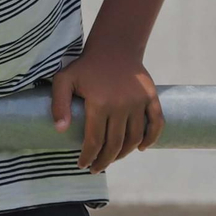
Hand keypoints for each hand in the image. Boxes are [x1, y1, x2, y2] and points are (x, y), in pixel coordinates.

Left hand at [50, 46, 164, 172]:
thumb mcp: (64, 80)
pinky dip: (151, 138)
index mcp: (99, 103)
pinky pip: (156, 123)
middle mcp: (121, 105)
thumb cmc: (85, 66)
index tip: (82, 165)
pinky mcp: (151, 97)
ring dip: (124, 153)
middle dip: (104, 160)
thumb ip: (58, 104)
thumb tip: (60, 130)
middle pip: (115, 144)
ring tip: (112, 159)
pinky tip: (140, 148)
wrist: (113, 48)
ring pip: (134, 137)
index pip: (94, 140)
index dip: (88, 156)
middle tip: (96, 168)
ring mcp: (139, 102)